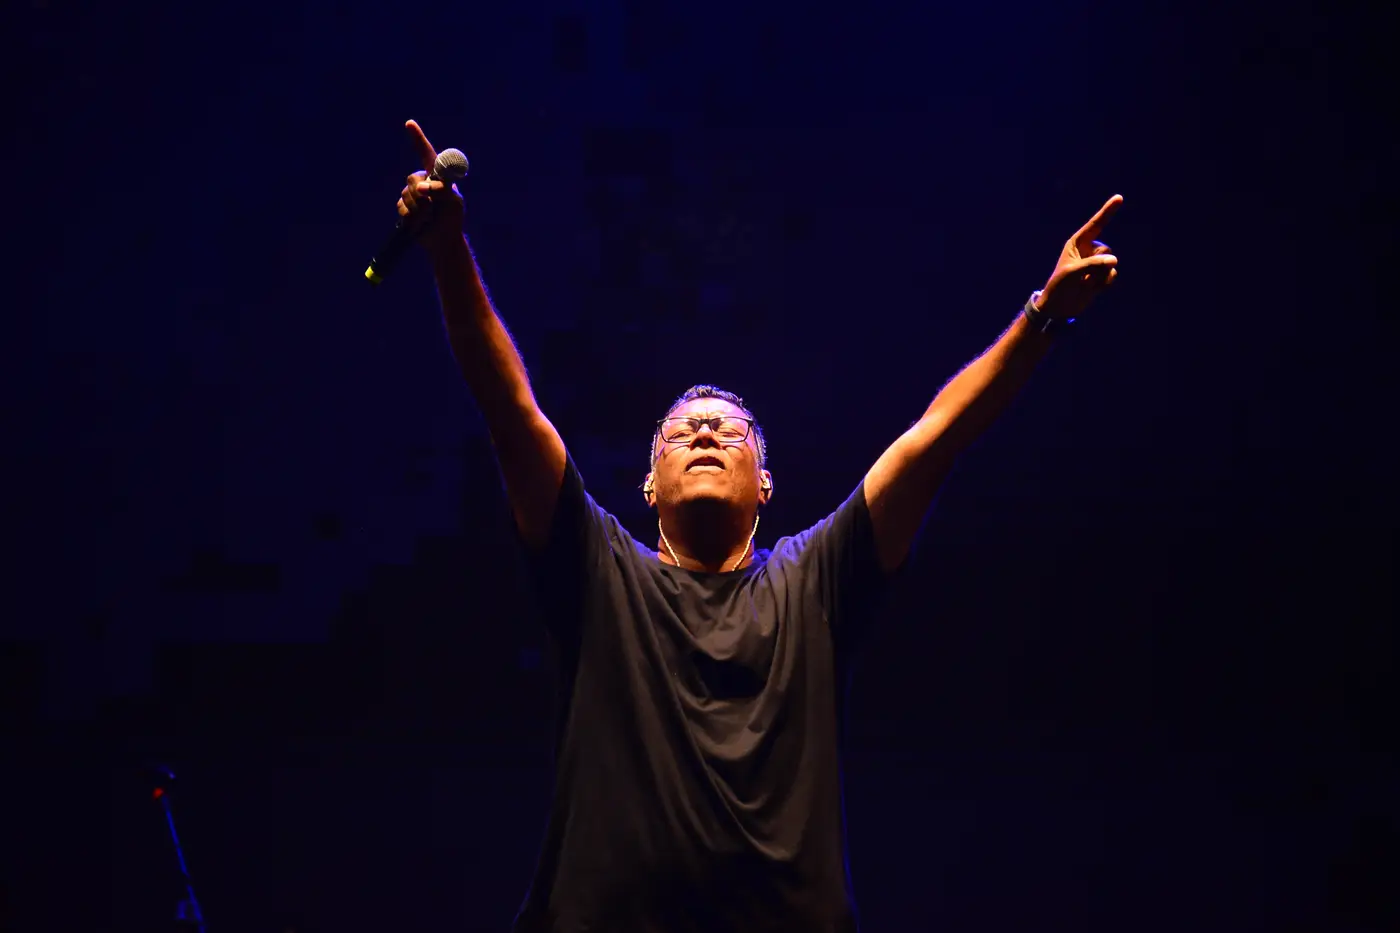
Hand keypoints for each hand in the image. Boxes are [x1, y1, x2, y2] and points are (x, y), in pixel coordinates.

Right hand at [397, 119, 464, 252]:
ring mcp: (413, 194)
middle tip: (433, 208)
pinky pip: (401, 208)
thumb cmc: (452, 219)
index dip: (418, 138)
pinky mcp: (405, 207)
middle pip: (412, 178)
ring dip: (418, 209)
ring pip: (406, 195)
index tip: (409, 124)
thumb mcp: (452, 203)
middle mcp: (424, 181)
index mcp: (438, 176)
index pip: (427, 155)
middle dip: (421, 195)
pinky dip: (411, 218)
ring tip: (429, 218)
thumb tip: (420, 188)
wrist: (443, 241)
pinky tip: (419, 223)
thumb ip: (440, 191)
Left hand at [1034, 194, 1121, 319]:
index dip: (1107, 211)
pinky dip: (1104, 283)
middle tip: (1081, 277)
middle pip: (1106, 250)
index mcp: (1077, 243)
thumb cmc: (1059, 287)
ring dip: (1099, 276)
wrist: (1059, 308)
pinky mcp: (1101, 276)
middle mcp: (1088, 251)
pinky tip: (1091, 289)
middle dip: (1097, 265)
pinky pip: (1112, 274)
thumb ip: (1092, 265)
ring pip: (1111, 264)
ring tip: (1084, 283)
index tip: (1119, 198)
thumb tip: (1114, 261)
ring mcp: (1096, 263)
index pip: (1096, 225)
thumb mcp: (1072, 273)